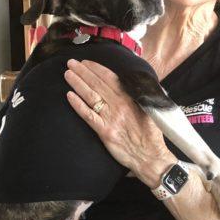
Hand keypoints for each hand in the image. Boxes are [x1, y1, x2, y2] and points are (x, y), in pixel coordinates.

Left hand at [64, 58, 172, 183]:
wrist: (150, 156)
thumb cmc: (151, 135)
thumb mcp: (150, 109)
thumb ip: (140, 96)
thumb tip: (134, 85)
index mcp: (130, 98)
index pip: (110, 78)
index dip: (96, 69)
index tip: (86, 62)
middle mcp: (119, 105)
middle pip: (97, 84)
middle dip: (83, 72)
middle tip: (71, 63)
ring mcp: (111, 118)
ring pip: (91, 96)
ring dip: (78, 83)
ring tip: (67, 74)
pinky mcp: (105, 132)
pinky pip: (88, 115)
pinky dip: (78, 105)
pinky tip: (69, 96)